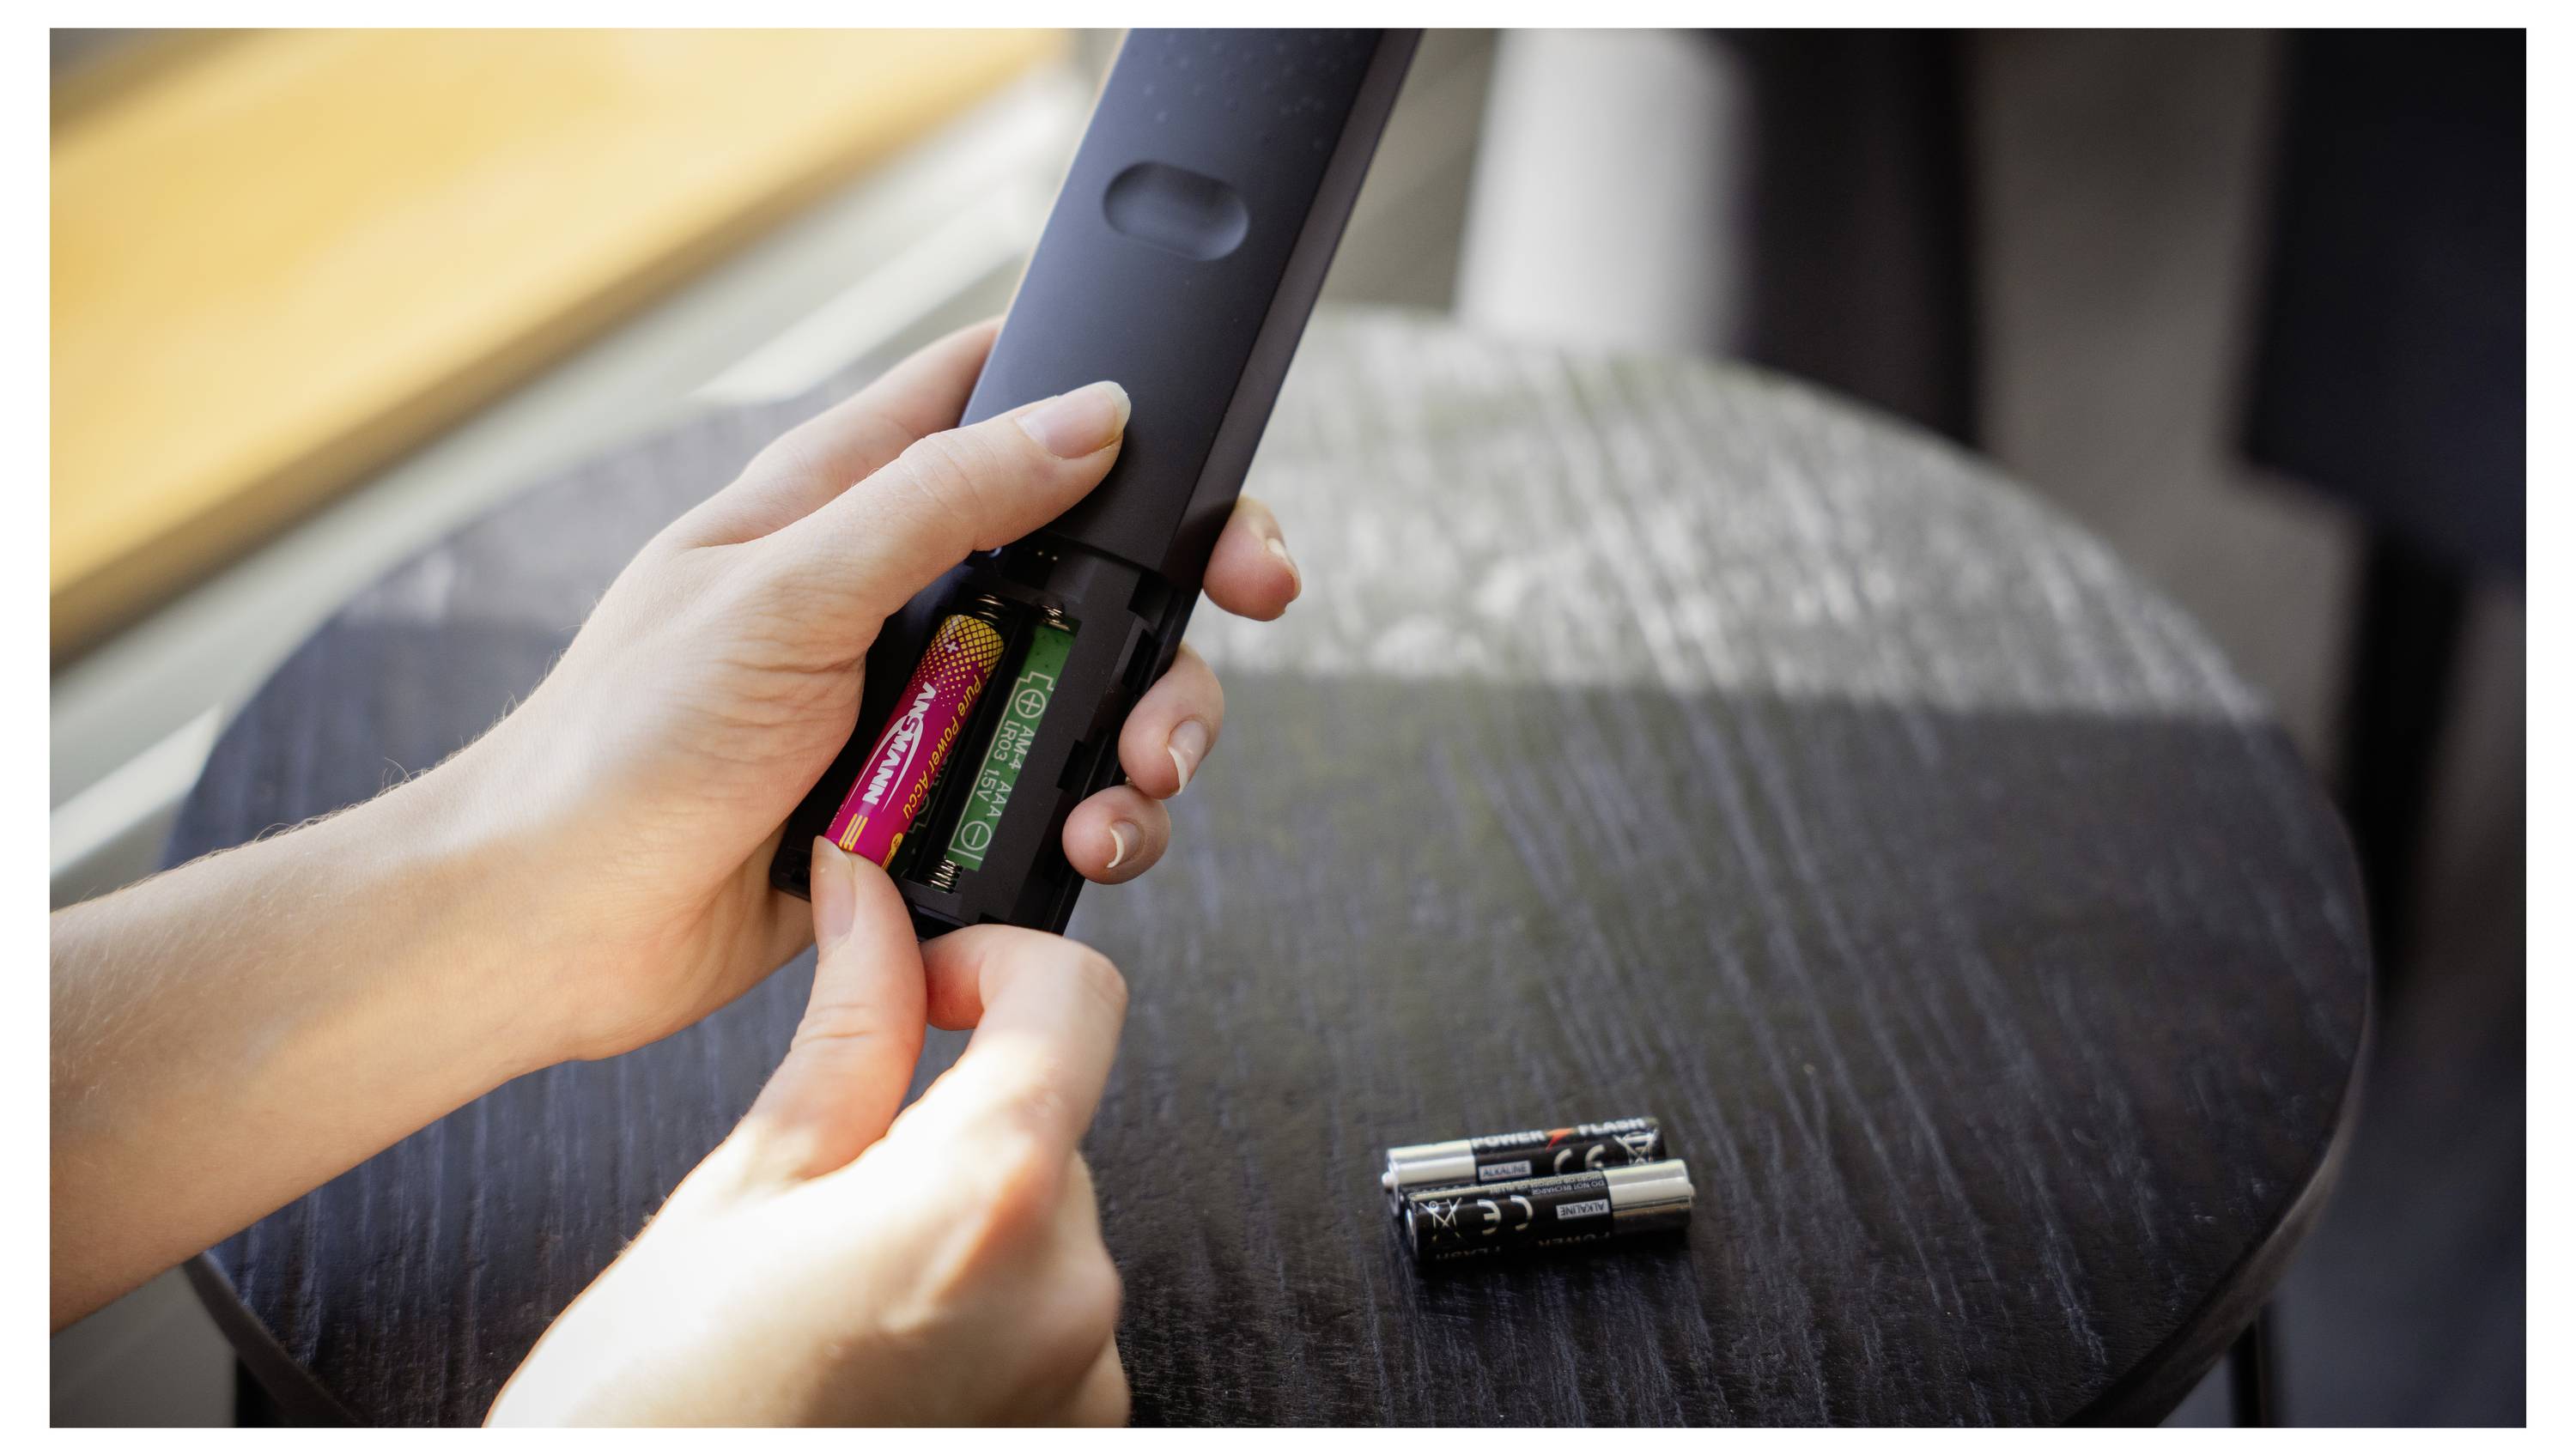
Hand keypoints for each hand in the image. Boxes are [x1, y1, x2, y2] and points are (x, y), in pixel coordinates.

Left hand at [441, 321, 1299, 1061]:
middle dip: (1177, 595)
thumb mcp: (787, 594)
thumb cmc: (622, 747)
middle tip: (1248, 609)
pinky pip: (1051, 798)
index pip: (991, 395)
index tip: (1198, 450)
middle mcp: (894, 596)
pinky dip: (1096, 821)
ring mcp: (920, 707)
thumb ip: (938, 501)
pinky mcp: (932, 811)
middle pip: (1088, 559)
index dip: (1103, 400)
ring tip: (1139, 784)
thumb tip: (1084, 417)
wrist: (555, 934)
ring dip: (1147, 729)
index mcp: (842, 503)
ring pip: (1090, 691)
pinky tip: (1086, 850)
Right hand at [489, 838, 1129, 1425]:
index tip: (931, 983)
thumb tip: (871, 907)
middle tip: (822, 1193)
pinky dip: (975, 1316)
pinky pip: (1046, 1324)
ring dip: (956, 1228)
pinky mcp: (1073, 1438)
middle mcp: (1070, 1290)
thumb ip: (844, 1033)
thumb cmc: (649, 1416)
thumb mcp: (736, 1192)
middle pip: (1047, 1123)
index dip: (998, 965)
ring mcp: (1081, 1380)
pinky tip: (868, 1361)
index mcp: (988, 1197)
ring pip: (1040, 1228)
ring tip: (826, 1303)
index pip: (1077, 999)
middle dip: (949, 1124)